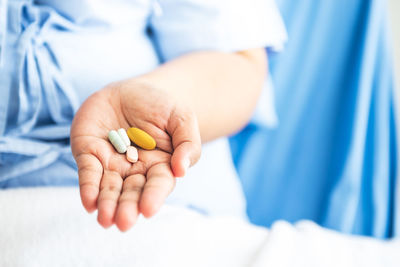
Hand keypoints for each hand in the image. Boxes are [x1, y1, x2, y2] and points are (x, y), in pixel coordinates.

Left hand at [70, 80, 200, 230]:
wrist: (132, 91)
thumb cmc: (161, 106)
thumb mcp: (182, 118)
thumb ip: (188, 144)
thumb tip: (181, 170)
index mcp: (160, 165)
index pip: (158, 184)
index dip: (154, 196)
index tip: (148, 209)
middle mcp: (135, 170)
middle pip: (132, 192)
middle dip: (127, 207)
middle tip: (123, 222)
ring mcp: (111, 163)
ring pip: (108, 187)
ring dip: (106, 204)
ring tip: (105, 219)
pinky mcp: (89, 153)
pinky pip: (88, 172)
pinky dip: (87, 186)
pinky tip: (89, 202)